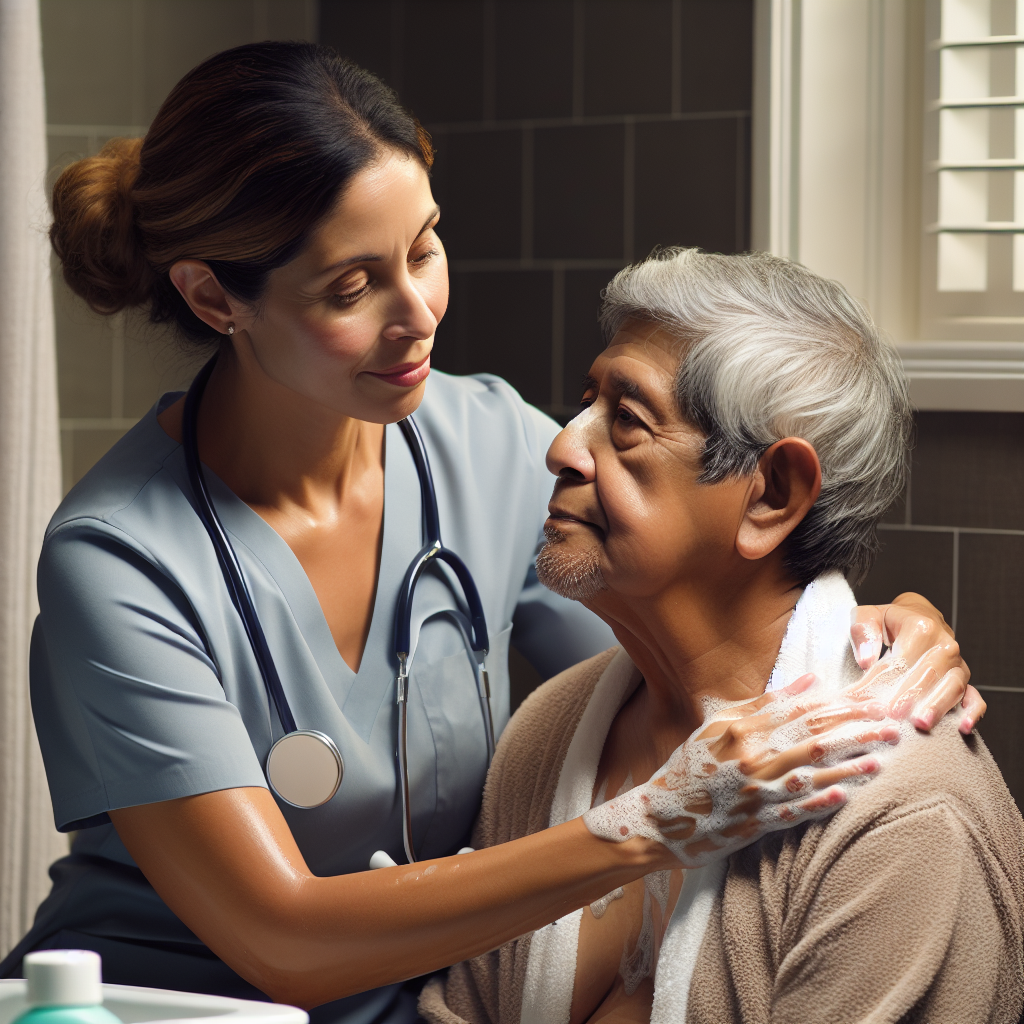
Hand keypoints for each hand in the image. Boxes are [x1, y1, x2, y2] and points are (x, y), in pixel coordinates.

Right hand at [583, 673, 897, 866]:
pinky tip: (847, 795)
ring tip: (883, 759)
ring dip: (849, 767)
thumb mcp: (716, 725)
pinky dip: (821, 803)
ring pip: (811, 775)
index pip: (799, 712)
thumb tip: (808, 681)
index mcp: (740, 731)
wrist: (659, 820)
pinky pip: (795, 813)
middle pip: (813, 740)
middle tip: (892, 725)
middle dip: (856, 732)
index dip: (838, 705)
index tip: (871, 699)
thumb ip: (762, 703)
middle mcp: (749, 759)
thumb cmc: (689, 768)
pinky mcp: (757, 824)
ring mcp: (754, 793)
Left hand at [850, 593, 982, 733]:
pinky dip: (973, 712)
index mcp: (921, 628)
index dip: (888, 680)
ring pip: (953, 686)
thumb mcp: (867, 615)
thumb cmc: (888, 620)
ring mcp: (958, 664)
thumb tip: (866, 660)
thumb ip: (862, 631)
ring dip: (938, 706)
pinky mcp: (964, 679)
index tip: (875, 699)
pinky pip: (975, 697)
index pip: (903, 659)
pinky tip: (963, 727)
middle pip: (930, 673)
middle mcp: (945, 645)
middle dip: (912, 696)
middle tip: (895, 715)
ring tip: (921, 723)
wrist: (918, 616)